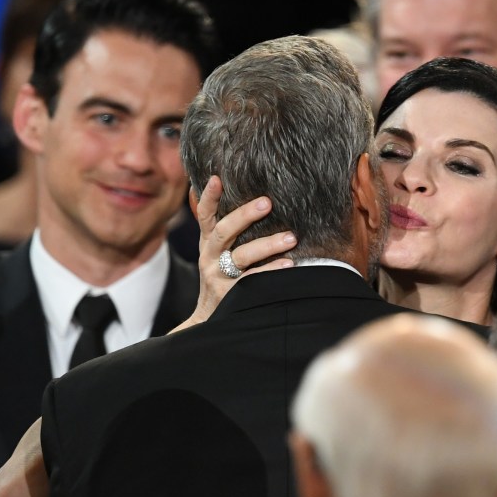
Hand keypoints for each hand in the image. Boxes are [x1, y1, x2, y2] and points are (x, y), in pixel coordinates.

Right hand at [172, 176, 296, 331]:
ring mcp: (219, 276)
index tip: (217, 178)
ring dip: (267, 245)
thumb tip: (217, 188)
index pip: (204, 215)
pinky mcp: (231, 295)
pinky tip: (289, 264)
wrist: (209, 319)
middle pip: (224, 231)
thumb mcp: (214, 251)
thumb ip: (220, 225)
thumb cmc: (220, 276)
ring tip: (291, 237)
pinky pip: (253, 280)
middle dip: (244, 215)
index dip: (209, 197)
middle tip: (267, 202)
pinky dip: (272, 271)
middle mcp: (210, 257)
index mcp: (208, 242)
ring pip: (241, 256)